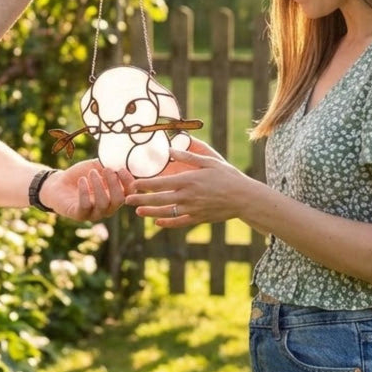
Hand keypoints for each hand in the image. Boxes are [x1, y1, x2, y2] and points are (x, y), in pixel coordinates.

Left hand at [41, 160, 129, 221]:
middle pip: (119, 200)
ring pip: (103, 204)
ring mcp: (94, 213)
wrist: (58, 184)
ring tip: (91, 173)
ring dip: (98, 185)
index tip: (121, 169)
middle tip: (106, 170)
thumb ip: (109, 164)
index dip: (128, 182)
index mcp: (114, 196)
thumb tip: (122, 159)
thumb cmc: (80, 176)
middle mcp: (107, 207)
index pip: (129, 193)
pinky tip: (81, 180)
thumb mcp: (96, 167)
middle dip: (114, 183)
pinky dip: (84, 191)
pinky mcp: (79, 215)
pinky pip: (85, 206)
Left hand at [124, 148, 245, 226]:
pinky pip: (179, 222)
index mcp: (188, 181)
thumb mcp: (209, 161)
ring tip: (138, 212)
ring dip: (150, 212)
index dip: (145, 184)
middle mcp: (187, 196)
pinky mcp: (198, 218)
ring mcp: (192, 209)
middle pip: (159, 199)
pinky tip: (158, 223)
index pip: (160, 183)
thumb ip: (188, 156)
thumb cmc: (227, 176)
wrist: (243, 198)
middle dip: (141, 200)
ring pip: (166, 212)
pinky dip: (168, 223)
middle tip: (127, 200)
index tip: (133, 184)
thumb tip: (170, 149)